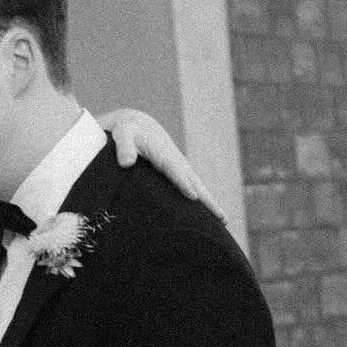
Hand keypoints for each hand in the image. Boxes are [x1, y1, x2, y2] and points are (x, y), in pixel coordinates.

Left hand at [98, 108, 226, 224]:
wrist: (138, 125)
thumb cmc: (128, 131)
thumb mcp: (123, 134)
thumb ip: (124, 146)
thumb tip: (126, 163)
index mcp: (165, 154)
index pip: (175, 171)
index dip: (183, 183)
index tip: (193, 197)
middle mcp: (177, 162)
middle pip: (195, 183)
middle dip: (207, 200)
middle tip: (221, 218)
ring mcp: (180, 169)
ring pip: (198, 189)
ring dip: (210, 205)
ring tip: (224, 222)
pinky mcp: (178, 175)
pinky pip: (193, 189)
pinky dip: (202, 203)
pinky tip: (208, 217)